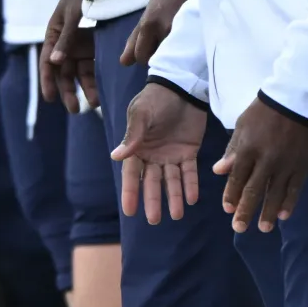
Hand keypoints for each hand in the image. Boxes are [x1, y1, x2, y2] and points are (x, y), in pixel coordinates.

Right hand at [40, 0, 98, 110]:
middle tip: (75, 109)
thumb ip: (64, 39)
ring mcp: (80, 46)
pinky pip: (93, 66)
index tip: (50, 98)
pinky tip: (101, 91)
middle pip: (63, 71)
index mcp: (53, 34)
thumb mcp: (71, 16)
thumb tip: (53, 62)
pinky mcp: (94, 47)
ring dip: (85, 88)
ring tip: (94, 104)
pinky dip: (96, 78)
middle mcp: (64, 43)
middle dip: (67, 91)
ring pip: (79, 72)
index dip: (48, 80)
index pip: (48, 61)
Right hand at [110, 82, 205, 224]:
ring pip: (171, 180)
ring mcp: (171, 154)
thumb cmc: (156, 98)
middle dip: (153, 200)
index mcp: (137, 146)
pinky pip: (189, 172)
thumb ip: (132, 136)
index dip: (130, 192)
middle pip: (151, 181)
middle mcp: (153, 154)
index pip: (132, 173)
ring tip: (177, 215)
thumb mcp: (142, 114)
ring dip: (173, 197)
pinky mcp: (188, 152)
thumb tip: (116, 157)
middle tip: (155, 220)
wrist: (181, 86)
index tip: (129, 211)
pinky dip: (190, 185)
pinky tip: (191, 198)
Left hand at [120, 0, 189, 66]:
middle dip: (158, 56)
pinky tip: (183, 43)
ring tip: (173, 43)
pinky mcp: (194, 35)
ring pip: (170, 58)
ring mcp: (181, 33)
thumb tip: (124, 63)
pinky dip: (181, 51)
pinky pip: (184, 54)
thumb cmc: (161, 4)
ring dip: (170, 54)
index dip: (144, 56)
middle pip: (157, 60)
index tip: (150, 48)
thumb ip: (133, 41)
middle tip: (163, 44)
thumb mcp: (144, 20)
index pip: (141, 57)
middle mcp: (164, 31)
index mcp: (149, 26)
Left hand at [213, 96, 307, 232]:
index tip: (227, 209)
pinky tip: (283, 216)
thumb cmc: (264, 112)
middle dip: (246, 210)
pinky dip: (288, 203)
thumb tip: (219, 170)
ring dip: (267, 212)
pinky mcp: (303, 166)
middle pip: (254, 190)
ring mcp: (286, 165)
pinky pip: (295, 188)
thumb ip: (232, 150)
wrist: (296, 101)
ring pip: (275, 193)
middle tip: (238, 228)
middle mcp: (266, 160)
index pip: (237, 177)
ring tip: (262, 228)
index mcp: (248, 148)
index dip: (231, 194)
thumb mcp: (242, 125)